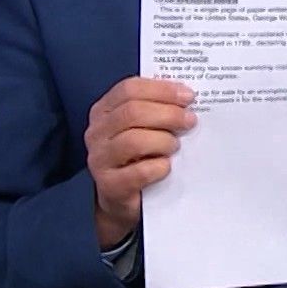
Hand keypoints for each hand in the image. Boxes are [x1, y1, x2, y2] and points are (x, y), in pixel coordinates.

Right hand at [85, 77, 194, 247]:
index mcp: (104, 110)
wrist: (125, 198)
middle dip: (168, 114)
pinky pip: (139, 172)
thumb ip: (158, 109)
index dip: (161, 90)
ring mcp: (100, 159)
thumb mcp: (145, 127)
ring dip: (163, 141)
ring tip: (176, 146)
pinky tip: (167, 166)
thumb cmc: (139, 156)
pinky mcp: (110, 185)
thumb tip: (187, 98)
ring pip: (133, 141)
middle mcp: (97, 132)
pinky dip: (159, 167)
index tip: (188, 96)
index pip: (129, 89)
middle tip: (190, 121)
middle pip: (132, 113)